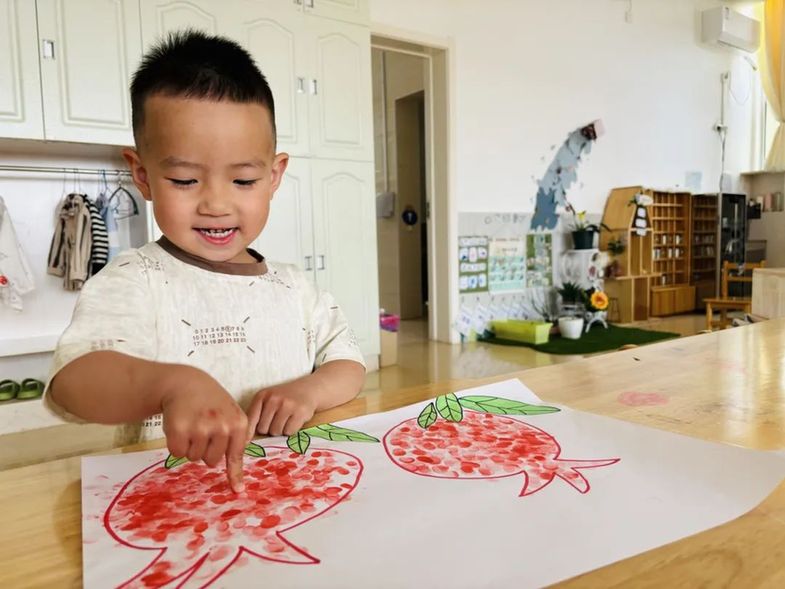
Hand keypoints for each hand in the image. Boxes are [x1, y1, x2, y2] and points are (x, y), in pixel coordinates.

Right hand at [159, 366, 247, 492]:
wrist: (185, 383)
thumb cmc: (211, 403)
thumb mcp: (231, 415)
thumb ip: (236, 439)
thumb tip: (238, 477)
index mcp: (238, 423)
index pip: (236, 455)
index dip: (235, 475)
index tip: (237, 491)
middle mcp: (221, 426)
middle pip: (211, 461)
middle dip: (205, 449)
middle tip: (202, 428)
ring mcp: (200, 428)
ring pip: (194, 458)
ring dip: (190, 445)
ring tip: (192, 424)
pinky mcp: (179, 430)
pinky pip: (177, 453)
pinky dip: (176, 444)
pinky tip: (180, 426)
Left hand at [246, 381, 317, 438]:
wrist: (308, 389)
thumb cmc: (283, 399)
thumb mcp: (267, 401)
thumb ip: (255, 416)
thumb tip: (245, 441)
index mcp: (261, 396)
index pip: (250, 420)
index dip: (248, 433)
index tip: (247, 443)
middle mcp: (273, 399)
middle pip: (263, 429)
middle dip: (269, 429)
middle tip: (276, 421)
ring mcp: (287, 405)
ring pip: (276, 432)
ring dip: (280, 430)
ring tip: (286, 419)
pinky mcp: (300, 412)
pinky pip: (289, 432)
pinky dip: (291, 430)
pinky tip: (294, 420)